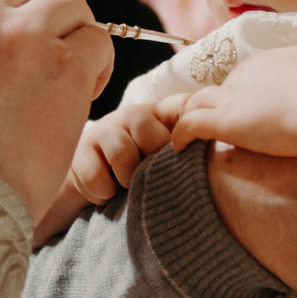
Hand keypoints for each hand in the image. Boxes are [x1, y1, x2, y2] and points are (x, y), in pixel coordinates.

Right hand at [0, 0, 113, 225]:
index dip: (10, 5)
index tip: (18, 36)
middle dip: (45, 16)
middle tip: (47, 58)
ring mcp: (20, 34)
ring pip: (69, 2)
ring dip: (73, 35)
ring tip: (66, 78)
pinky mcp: (63, 64)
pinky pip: (98, 39)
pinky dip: (97, 64)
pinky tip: (80, 97)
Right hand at [35, 100, 189, 245]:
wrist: (93, 184)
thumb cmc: (139, 173)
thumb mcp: (164, 160)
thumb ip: (185, 154)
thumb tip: (215, 159)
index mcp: (161, 114)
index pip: (186, 105)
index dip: (192, 125)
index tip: (187, 152)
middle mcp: (134, 116)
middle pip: (152, 136)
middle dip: (153, 165)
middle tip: (149, 179)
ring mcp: (105, 129)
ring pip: (123, 154)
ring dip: (127, 179)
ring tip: (127, 187)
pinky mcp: (81, 149)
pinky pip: (97, 176)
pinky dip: (104, 192)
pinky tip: (106, 192)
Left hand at [167, 45, 296, 157]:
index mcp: (270, 61)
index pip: (248, 76)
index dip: (245, 93)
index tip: (248, 107)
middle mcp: (245, 74)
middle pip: (222, 88)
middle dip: (218, 104)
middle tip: (218, 121)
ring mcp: (232, 96)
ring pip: (198, 101)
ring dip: (191, 114)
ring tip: (186, 129)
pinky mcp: (224, 120)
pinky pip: (190, 125)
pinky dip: (181, 134)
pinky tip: (178, 146)